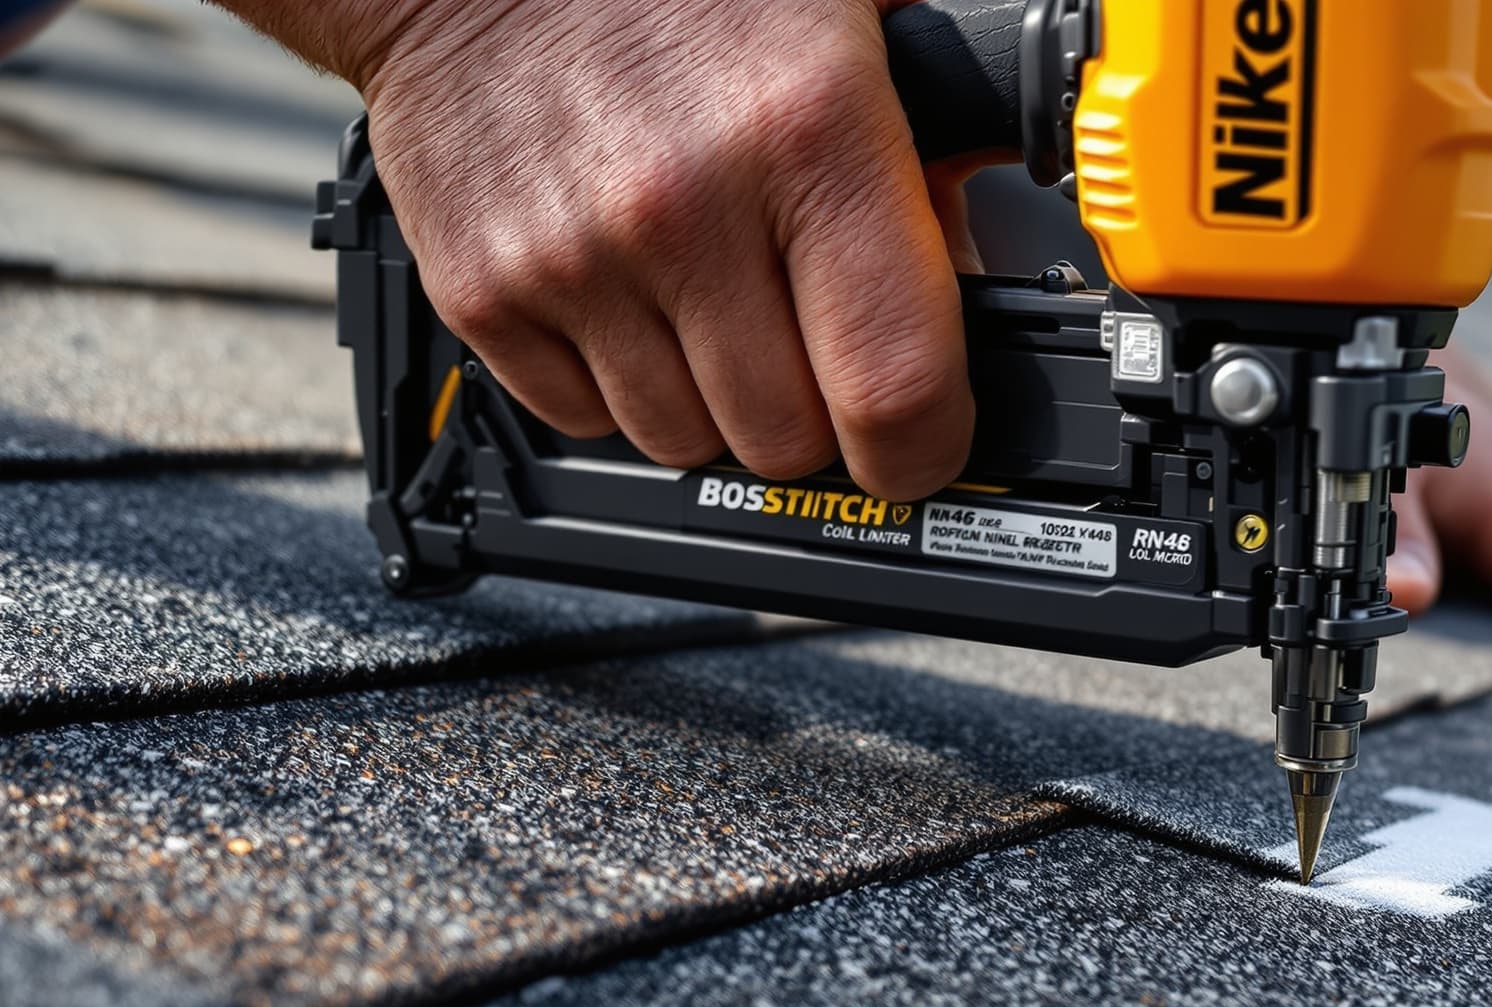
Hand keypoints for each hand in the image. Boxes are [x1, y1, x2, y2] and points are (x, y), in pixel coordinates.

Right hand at [318, 0, 976, 497]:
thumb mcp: (853, 28)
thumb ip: (933, 160)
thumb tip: (973, 288)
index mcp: (809, 130)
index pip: (895, 388)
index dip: (925, 444)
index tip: (925, 438)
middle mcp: (686, 205)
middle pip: (788, 441)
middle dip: (816, 410)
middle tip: (808, 333)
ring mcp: (574, 256)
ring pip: (686, 443)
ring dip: (713, 400)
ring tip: (711, 297)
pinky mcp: (481, 288)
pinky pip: (583, 419)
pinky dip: (616, 384)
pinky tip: (631, 296)